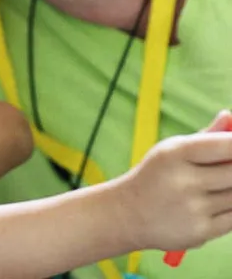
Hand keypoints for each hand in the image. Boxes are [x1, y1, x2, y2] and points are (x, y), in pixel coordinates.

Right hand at [117, 110, 231, 251]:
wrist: (127, 214)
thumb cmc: (156, 175)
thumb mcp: (172, 151)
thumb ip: (206, 136)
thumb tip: (230, 117)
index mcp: (175, 153)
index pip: (227, 145)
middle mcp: (183, 180)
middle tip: (226, 169)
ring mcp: (192, 208)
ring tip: (216, 185)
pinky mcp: (200, 231)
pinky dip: (230, 209)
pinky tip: (213, 204)